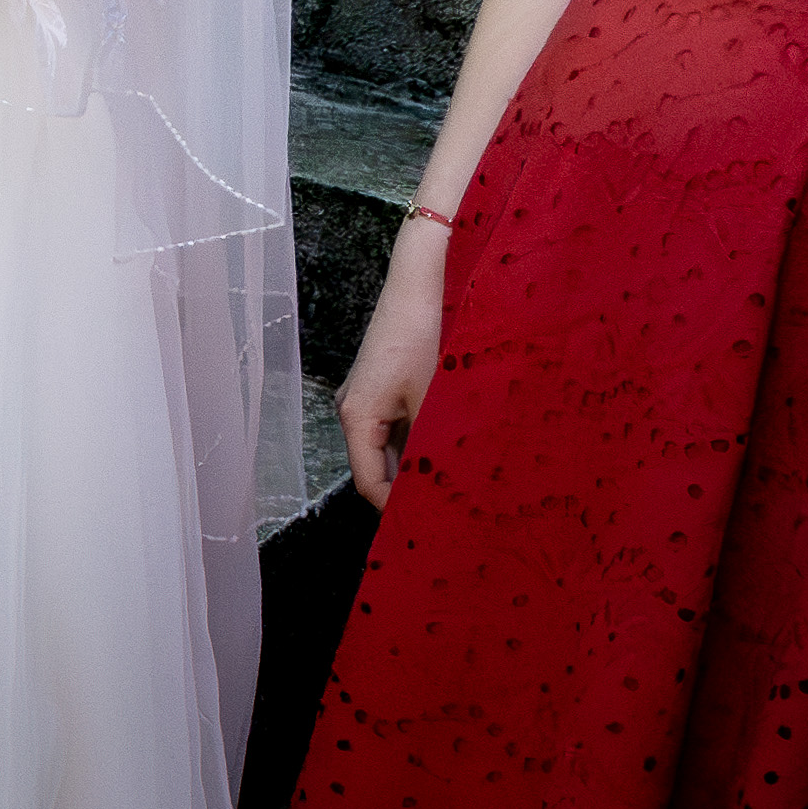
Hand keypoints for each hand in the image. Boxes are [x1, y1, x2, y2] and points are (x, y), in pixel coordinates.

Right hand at [338, 218, 450, 507]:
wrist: (421, 281)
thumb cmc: (426, 336)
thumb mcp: (436, 399)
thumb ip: (433, 448)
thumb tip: (445, 491)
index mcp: (357, 417)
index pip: (369, 484)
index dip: (396, 510)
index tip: (431, 527)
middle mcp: (353, 408)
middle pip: (375, 467)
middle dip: (407, 491)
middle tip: (447, 512)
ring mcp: (366, 394)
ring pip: (388, 447)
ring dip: (416, 466)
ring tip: (454, 484)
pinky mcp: (382, 382)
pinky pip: (394, 425)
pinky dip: (417, 441)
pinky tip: (448, 447)